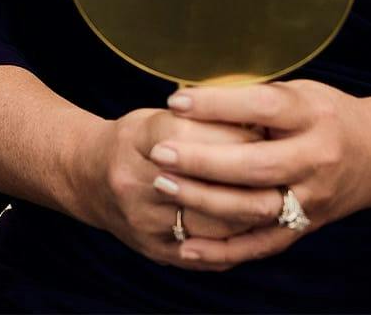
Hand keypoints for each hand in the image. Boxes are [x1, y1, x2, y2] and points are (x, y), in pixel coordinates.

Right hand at [60, 107, 263, 267]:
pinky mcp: (154, 249)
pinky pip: (207, 253)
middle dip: (252, 176)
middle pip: (208, 185)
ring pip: (214, 224)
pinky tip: (257, 228)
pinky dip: (236, 242)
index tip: (266, 130)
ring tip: (278, 197)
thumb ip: (201, 119)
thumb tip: (259, 121)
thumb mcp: (159, 116)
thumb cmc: (136, 140)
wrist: (87, 177)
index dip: (235, 134)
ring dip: (252, 212)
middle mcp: (136, 181)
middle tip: (283, 166)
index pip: (196, 137)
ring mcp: (144, 220)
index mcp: (138, 138)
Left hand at [149, 80, 370, 269]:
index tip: (176, 100)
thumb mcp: (298, 92)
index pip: (262, 107)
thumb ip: (253, 97)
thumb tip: (192, 94)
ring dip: (204, 199)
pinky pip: (261, 244)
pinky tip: (186, 247)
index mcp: (313, 117)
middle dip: (203, 159)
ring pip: (255, 207)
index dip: (217, 104)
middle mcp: (317, 160)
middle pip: (256, 164)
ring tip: (162, 183)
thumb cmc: (326, 114)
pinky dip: (223, 250)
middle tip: (160, 152)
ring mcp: (312, 200)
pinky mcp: (305, 228)